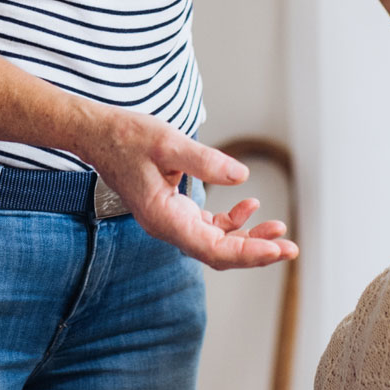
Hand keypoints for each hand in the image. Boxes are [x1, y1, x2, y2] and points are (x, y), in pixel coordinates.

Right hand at [74, 108, 296, 269]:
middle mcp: (168, 227)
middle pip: (218, 254)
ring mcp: (171, 221)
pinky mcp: (174, 211)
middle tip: (290, 247)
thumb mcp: (167, 142)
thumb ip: (204, 160)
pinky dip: (232, 221)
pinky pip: (208, 227)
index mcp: (163, 218)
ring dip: (248, 238)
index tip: (277, 250)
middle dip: (256, 252)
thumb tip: (241, 176)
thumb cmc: (127, 137)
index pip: (212, 248)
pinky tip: (250, 206)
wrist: (99, 135)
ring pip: (216, 243)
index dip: (248, 252)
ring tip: (279, 229)